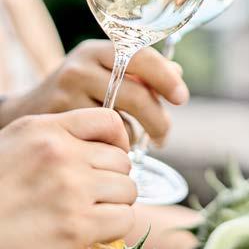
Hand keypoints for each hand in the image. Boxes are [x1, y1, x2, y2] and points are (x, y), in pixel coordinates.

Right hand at [0, 40, 187, 144]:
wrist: (28, 111)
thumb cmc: (81, 91)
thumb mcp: (107, 72)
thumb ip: (141, 72)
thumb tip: (177, 72)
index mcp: (100, 50)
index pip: (142, 57)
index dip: (166, 78)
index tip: (182, 98)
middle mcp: (82, 66)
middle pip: (136, 94)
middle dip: (158, 119)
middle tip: (164, 136)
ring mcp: (66, 91)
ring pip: (120, 120)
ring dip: (137, 135)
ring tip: (140, 142)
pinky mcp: (58, 119)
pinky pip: (101, 137)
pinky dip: (115, 144)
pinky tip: (114, 145)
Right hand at [0, 108, 136, 248]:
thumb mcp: (19, 143)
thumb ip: (61, 134)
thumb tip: (110, 141)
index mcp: (45, 131)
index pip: (109, 121)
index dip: (118, 141)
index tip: (112, 156)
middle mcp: (60, 156)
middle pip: (122, 160)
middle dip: (112, 178)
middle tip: (91, 193)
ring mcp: (70, 191)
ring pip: (128, 190)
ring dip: (114, 203)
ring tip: (89, 210)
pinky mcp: (76, 227)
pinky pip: (123, 219)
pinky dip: (113, 227)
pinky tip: (90, 228)